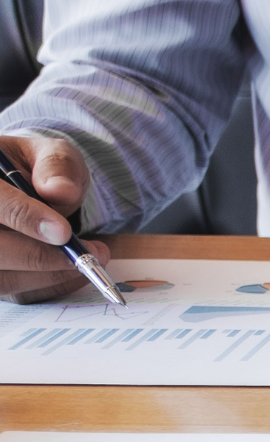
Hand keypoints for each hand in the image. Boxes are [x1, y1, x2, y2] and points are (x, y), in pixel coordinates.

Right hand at [0, 135, 108, 303]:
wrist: (22, 188)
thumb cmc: (34, 170)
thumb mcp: (49, 154)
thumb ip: (57, 165)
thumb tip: (61, 192)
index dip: (25, 217)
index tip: (63, 231)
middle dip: (39, 255)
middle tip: (88, 255)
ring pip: (0, 275)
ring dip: (44, 275)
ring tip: (85, 263)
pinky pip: (9, 287)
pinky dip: (42, 284)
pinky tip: (70, 272)